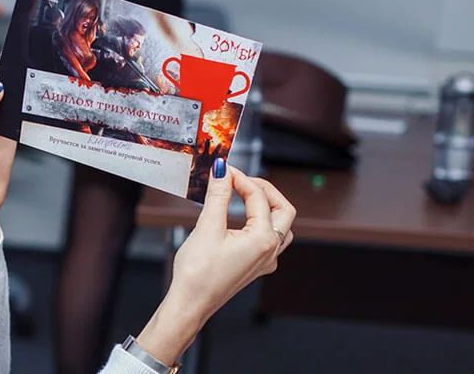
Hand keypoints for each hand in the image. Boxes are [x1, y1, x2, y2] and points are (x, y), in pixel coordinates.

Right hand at [135, 162, 295, 364]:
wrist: (190, 304)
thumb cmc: (198, 275)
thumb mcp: (207, 227)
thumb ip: (218, 195)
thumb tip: (222, 171)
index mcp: (263, 240)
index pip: (258, 197)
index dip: (240, 178)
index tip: (223, 169)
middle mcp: (270, 251)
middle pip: (283, 210)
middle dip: (263, 190)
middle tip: (241, 179)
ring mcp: (264, 261)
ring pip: (280, 226)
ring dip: (266, 207)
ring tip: (244, 194)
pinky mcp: (254, 266)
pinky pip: (268, 239)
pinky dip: (259, 222)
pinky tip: (241, 218)